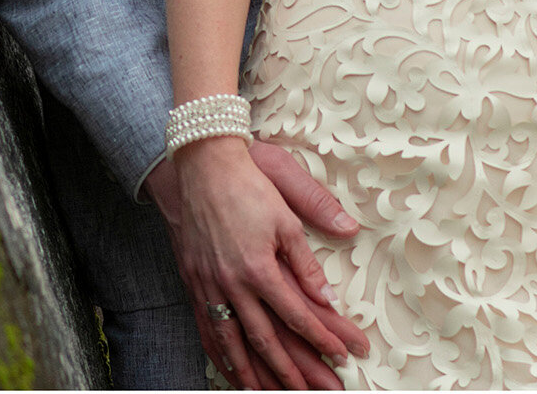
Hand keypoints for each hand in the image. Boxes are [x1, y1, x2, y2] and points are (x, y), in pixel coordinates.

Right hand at [152, 137, 369, 388]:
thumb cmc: (250, 182)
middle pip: (265, 339)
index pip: (297, 314)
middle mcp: (231, 282)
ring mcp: (209, 285)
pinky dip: (220, 355)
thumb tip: (330, 294)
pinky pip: (206, 329)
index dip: (322, 338)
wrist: (201, 165)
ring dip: (253, 374)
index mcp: (259, 265)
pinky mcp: (193, 281)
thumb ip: (307, 258)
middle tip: (313, 391)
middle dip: (291, 371)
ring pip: (232, 342)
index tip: (343, 355)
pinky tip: (232, 371)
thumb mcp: (286, 213)